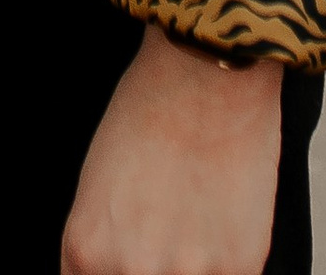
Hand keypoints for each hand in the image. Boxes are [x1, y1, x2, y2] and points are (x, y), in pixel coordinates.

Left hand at [61, 26, 283, 274]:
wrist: (207, 69)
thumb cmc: (148, 109)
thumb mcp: (96, 182)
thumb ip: (104, 243)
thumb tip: (117, 270)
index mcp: (86, 250)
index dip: (112, 272)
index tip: (126, 260)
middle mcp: (131, 271)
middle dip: (152, 265)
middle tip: (166, 228)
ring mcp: (187, 274)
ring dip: (191, 263)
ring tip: (195, 216)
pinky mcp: (239, 266)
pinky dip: (227, 257)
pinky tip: (222, 215)